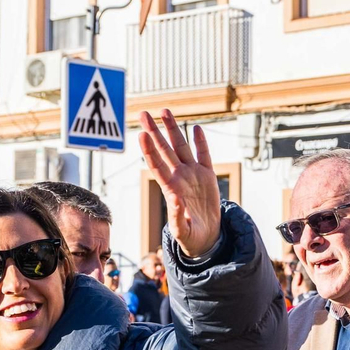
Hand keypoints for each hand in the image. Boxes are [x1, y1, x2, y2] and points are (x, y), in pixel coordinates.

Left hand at [139, 109, 220, 258]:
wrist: (206, 237)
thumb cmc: (190, 236)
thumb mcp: (183, 231)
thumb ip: (177, 216)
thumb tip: (175, 199)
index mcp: (171, 189)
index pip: (157, 165)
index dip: (149, 150)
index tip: (142, 134)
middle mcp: (179, 177)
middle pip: (164, 149)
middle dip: (154, 131)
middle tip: (144, 113)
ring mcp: (193, 174)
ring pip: (181, 146)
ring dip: (173, 129)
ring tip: (165, 111)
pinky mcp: (207, 176)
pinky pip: (204, 155)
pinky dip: (200, 142)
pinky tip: (196, 128)